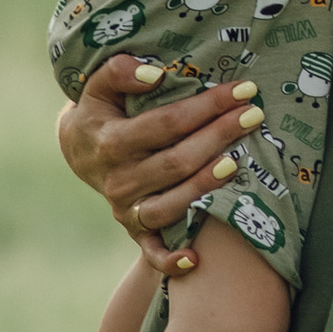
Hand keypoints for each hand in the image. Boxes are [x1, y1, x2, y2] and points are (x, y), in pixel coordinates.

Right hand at [61, 51, 260, 248]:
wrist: (78, 150)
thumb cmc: (101, 110)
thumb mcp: (98, 85)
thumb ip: (118, 71)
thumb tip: (155, 74)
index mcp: (111, 142)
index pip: (168, 123)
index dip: (207, 106)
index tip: (242, 90)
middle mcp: (118, 180)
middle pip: (177, 162)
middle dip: (219, 137)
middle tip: (254, 115)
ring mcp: (126, 208)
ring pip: (170, 205)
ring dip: (204, 188)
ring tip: (237, 164)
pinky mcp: (133, 229)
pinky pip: (151, 251)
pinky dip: (169, 260)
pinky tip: (195, 259)